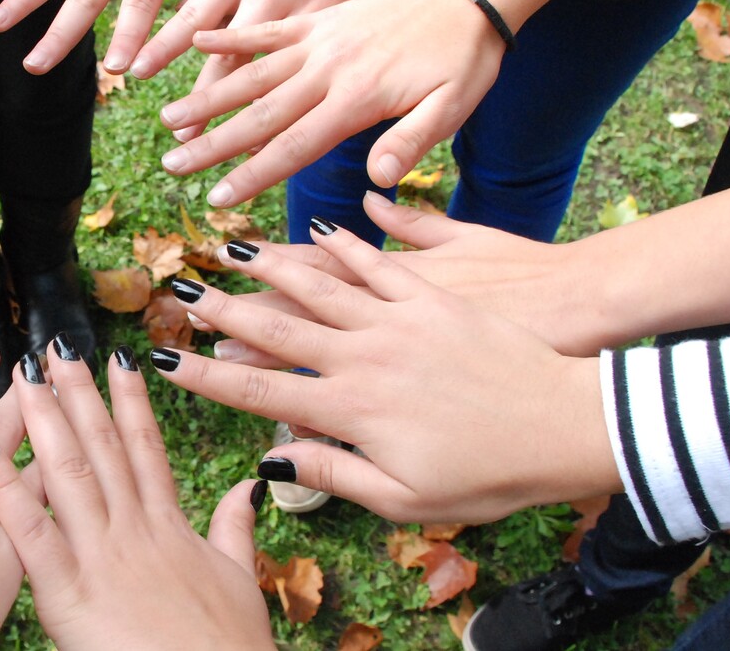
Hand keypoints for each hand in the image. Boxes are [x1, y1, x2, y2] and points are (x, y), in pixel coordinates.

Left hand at [0, 344, 273, 648]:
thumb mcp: (238, 580)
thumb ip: (234, 527)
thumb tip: (248, 484)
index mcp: (170, 528)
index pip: (146, 451)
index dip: (130, 404)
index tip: (119, 360)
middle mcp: (135, 529)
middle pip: (102, 448)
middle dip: (78, 393)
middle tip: (56, 345)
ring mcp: (102, 556)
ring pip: (68, 473)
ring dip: (43, 419)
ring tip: (23, 373)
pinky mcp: (69, 592)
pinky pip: (30, 532)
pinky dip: (5, 488)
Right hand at [152, 223, 618, 523]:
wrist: (567, 425)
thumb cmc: (489, 474)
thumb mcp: (406, 499)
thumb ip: (334, 475)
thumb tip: (271, 459)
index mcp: (351, 410)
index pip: (259, 388)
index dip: (205, 373)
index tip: (162, 360)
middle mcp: (364, 356)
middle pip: (277, 327)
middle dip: (222, 309)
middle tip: (180, 290)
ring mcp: (399, 320)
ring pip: (320, 286)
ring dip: (270, 266)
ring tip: (229, 247)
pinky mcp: (435, 297)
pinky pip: (381, 262)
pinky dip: (348, 244)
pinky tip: (319, 230)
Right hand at [156, 0, 505, 207]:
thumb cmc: (466, 59)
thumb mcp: (453, 107)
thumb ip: (410, 141)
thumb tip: (375, 180)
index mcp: (357, 97)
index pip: (295, 145)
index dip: (253, 174)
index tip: (218, 199)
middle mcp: (328, 68)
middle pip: (260, 113)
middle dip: (213, 143)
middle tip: (173, 165)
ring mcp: (319, 39)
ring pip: (253, 73)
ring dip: (208, 96)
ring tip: (169, 117)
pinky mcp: (321, 17)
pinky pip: (269, 29)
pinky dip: (232, 37)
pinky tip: (197, 43)